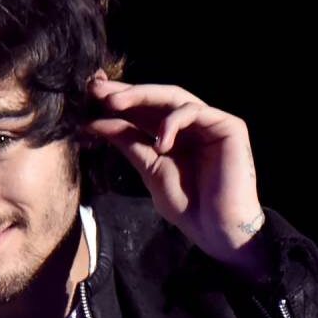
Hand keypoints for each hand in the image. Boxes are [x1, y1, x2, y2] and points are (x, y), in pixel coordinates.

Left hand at [84, 75, 269, 279]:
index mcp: (171, 132)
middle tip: (95, 89)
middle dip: (125, 92)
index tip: (88, 92)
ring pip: (173, 96)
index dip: (118, 98)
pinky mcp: (229, 126)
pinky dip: (172, 123)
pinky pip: (195, 112)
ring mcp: (210, 122)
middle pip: (156, 97)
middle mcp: (190, 123)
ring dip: (141, 96)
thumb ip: (126, 142)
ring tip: (113, 104)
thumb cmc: (187, 204)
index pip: (143, 108)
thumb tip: (94, 122)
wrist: (216, 229)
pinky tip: (160, 143)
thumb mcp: (148, 168)